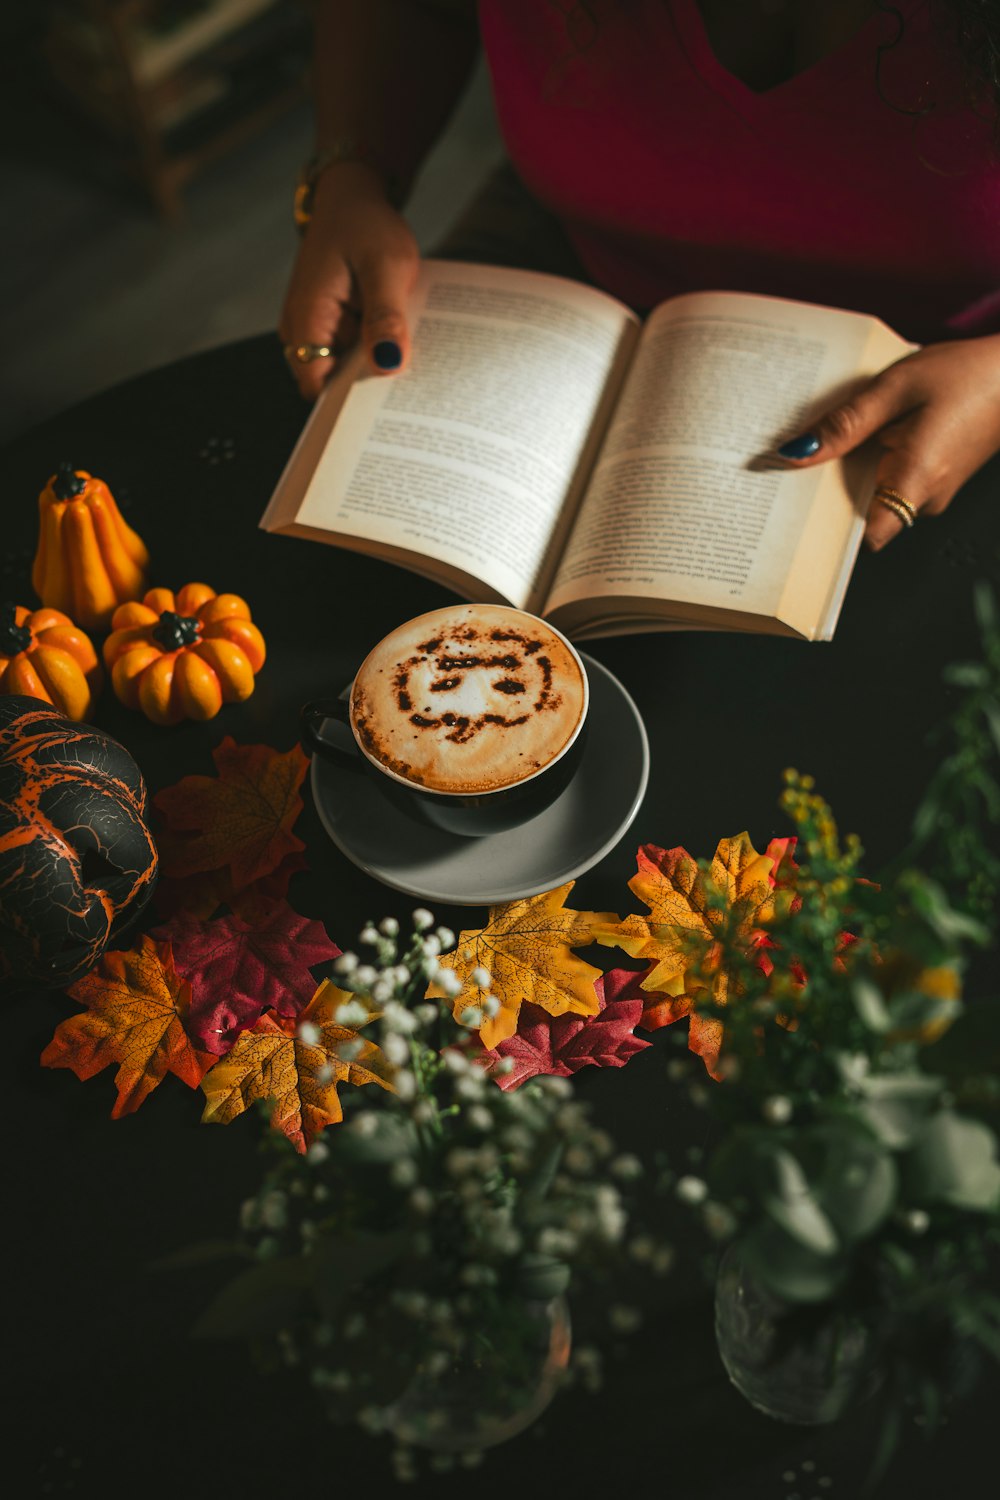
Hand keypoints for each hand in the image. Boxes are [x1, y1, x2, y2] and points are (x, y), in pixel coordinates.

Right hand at [278, 162, 419, 398]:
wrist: (353, 200)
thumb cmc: (365, 226)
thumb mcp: (385, 266)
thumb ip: (385, 316)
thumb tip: (388, 365)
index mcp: (307, 320)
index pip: (319, 388)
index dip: (349, 405)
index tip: (387, 411)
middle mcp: (303, 332)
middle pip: (334, 385)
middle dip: (370, 390)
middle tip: (412, 393)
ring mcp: (317, 331)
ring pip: (348, 371)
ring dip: (377, 369)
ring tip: (413, 366)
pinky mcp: (334, 328)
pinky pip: (356, 353)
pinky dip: (378, 352)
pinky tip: (404, 347)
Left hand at [774, 332, 999, 548]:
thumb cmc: (966, 375)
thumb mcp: (895, 389)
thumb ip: (844, 424)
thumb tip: (796, 454)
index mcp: (915, 482)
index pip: (864, 538)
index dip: (827, 529)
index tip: (796, 508)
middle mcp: (925, 499)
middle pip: (862, 516)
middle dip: (829, 495)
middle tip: (800, 465)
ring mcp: (933, 493)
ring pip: (876, 498)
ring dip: (851, 475)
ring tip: (833, 441)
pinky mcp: (934, 481)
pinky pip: (892, 483)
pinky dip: (873, 464)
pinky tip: (865, 436)